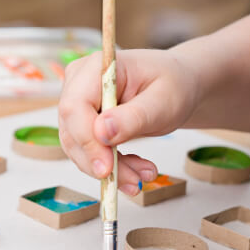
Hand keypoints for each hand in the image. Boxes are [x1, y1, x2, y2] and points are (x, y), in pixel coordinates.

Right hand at [58, 49, 199, 194]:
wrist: (177, 87)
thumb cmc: (172, 85)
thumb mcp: (163, 101)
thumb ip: (134, 116)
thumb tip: (102, 133)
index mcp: (96, 68)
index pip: (75, 107)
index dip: (86, 140)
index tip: (107, 167)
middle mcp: (79, 84)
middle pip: (72, 130)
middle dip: (99, 162)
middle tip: (132, 181)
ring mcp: (77, 104)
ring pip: (78, 148)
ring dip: (108, 169)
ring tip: (142, 175)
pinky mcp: (82, 123)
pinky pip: (87, 152)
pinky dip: (111, 167)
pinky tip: (135, 171)